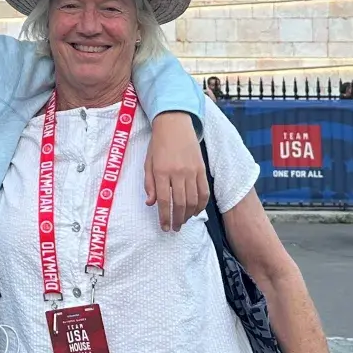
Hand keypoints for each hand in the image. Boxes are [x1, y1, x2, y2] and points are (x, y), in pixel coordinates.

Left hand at [143, 113, 207, 231]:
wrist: (175, 124)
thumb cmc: (158, 144)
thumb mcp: (148, 162)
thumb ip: (149, 184)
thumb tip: (150, 203)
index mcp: (162, 171)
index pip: (164, 200)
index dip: (164, 217)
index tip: (164, 227)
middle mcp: (178, 172)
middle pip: (180, 203)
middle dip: (177, 219)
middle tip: (175, 228)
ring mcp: (192, 171)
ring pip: (193, 200)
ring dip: (189, 215)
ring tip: (184, 221)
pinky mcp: (202, 169)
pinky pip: (204, 191)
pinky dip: (201, 204)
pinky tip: (196, 211)